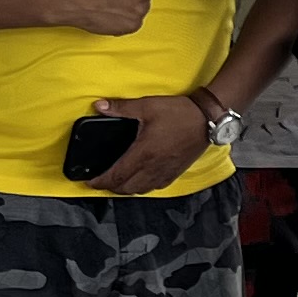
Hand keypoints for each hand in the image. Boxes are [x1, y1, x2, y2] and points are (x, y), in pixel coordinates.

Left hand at [79, 94, 215, 194]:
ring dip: (126, 189)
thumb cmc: (179, 113)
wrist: (208, 119)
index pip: (116, 175)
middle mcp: (153, 167)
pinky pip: (154, 187)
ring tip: (118, 182)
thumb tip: (100, 106)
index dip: (100, 181)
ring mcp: (165, 172)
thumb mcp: (148, 106)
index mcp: (143, 153)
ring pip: (140, 190)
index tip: (89, 182)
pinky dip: (142, 187)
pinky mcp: (175, 172)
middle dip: (110, 187)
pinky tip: (140, 180)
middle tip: (101, 181)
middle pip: (126, 188)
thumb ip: (122, 108)